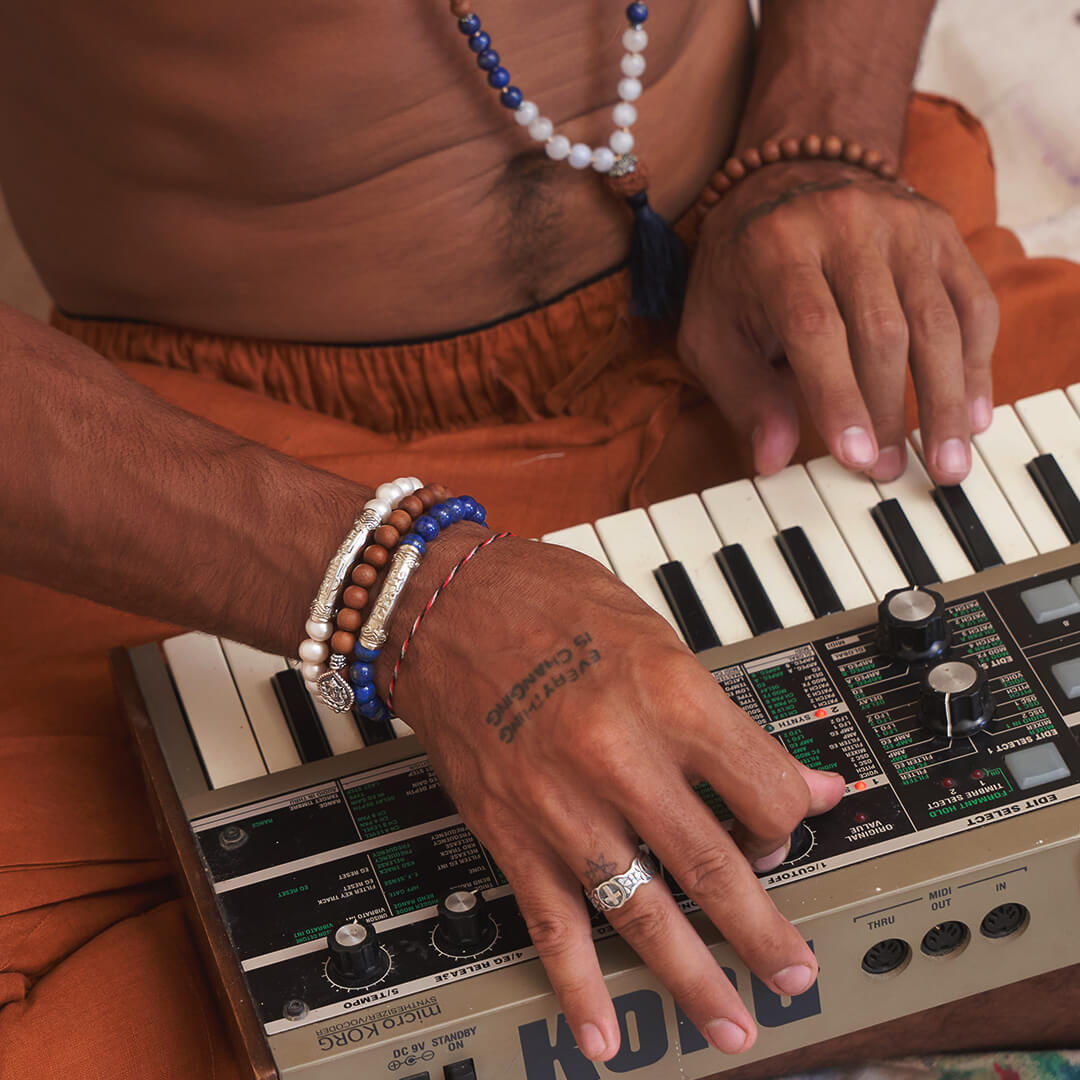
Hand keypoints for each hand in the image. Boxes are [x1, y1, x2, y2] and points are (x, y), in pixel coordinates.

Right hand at [383, 529, 844, 1059]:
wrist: (437, 604)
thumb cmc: (543, 599)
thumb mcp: (653, 633)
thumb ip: (719, 711)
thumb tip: (786, 770)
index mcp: (667, 692)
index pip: (764, 786)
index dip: (794, 813)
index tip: (799, 822)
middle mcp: (620, 755)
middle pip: (714, 865)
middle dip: (763, 931)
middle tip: (794, 972)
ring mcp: (561, 802)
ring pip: (641, 910)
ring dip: (691, 976)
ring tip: (729, 1022)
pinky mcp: (510, 830)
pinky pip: (552, 923)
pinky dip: (579, 986)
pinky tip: (603, 1034)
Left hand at [678, 160, 999, 483]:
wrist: (783, 180)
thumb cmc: (741, 272)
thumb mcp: (713, 328)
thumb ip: (741, 393)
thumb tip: (772, 459)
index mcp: (778, 248)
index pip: (816, 329)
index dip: (838, 398)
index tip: (856, 458)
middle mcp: (845, 225)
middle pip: (883, 330)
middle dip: (892, 412)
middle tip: (890, 471)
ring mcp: (902, 223)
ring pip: (938, 320)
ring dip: (945, 399)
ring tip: (945, 461)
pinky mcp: (941, 231)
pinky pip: (973, 303)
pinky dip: (976, 363)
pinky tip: (971, 414)